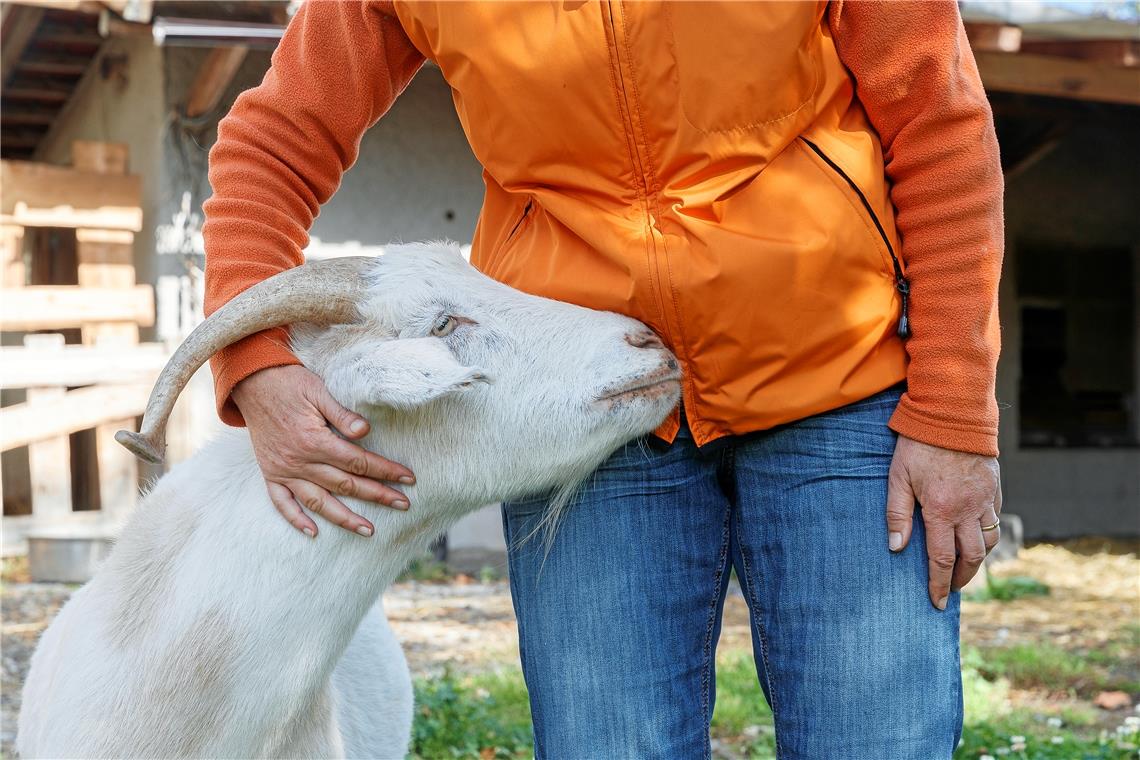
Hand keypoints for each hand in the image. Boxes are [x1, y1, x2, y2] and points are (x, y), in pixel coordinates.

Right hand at [232, 365, 414, 537]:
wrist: (251, 382)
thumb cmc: (289, 383)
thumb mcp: (318, 391)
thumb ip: (342, 414)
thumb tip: (365, 431)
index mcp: (314, 440)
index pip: (358, 462)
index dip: (385, 470)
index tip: (408, 478)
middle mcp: (299, 461)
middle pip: (345, 485)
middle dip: (377, 495)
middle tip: (403, 504)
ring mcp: (283, 470)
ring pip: (318, 502)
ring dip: (345, 518)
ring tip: (369, 530)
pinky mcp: (270, 473)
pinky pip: (282, 503)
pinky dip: (296, 520)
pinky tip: (313, 533)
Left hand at [886, 435, 1001, 609]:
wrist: (953, 413)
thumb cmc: (919, 445)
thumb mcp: (898, 477)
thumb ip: (897, 513)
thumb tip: (896, 547)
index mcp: (942, 510)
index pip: (941, 558)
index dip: (939, 584)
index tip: (937, 603)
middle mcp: (968, 509)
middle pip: (971, 556)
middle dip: (961, 578)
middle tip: (951, 589)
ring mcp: (985, 499)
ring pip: (988, 541)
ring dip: (976, 559)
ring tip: (963, 568)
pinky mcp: (994, 488)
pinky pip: (995, 520)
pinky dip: (987, 535)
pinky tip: (975, 537)